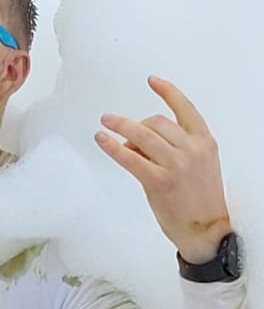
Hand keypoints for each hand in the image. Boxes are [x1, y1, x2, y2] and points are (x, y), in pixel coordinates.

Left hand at [97, 77, 233, 265]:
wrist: (206, 228)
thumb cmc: (198, 197)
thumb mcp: (197, 164)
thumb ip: (175, 148)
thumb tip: (137, 142)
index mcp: (205, 142)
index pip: (186, 108)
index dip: (168, 92)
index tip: (152, 80)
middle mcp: (193, 149)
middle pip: (157, 122)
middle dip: (136, 125)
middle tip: (120, 130)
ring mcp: (177, 165)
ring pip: (143, 135)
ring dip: (120, 127)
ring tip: (104, 125)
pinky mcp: (160, 182)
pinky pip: (131, 158)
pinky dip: (113, 147)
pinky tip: (102, 139)